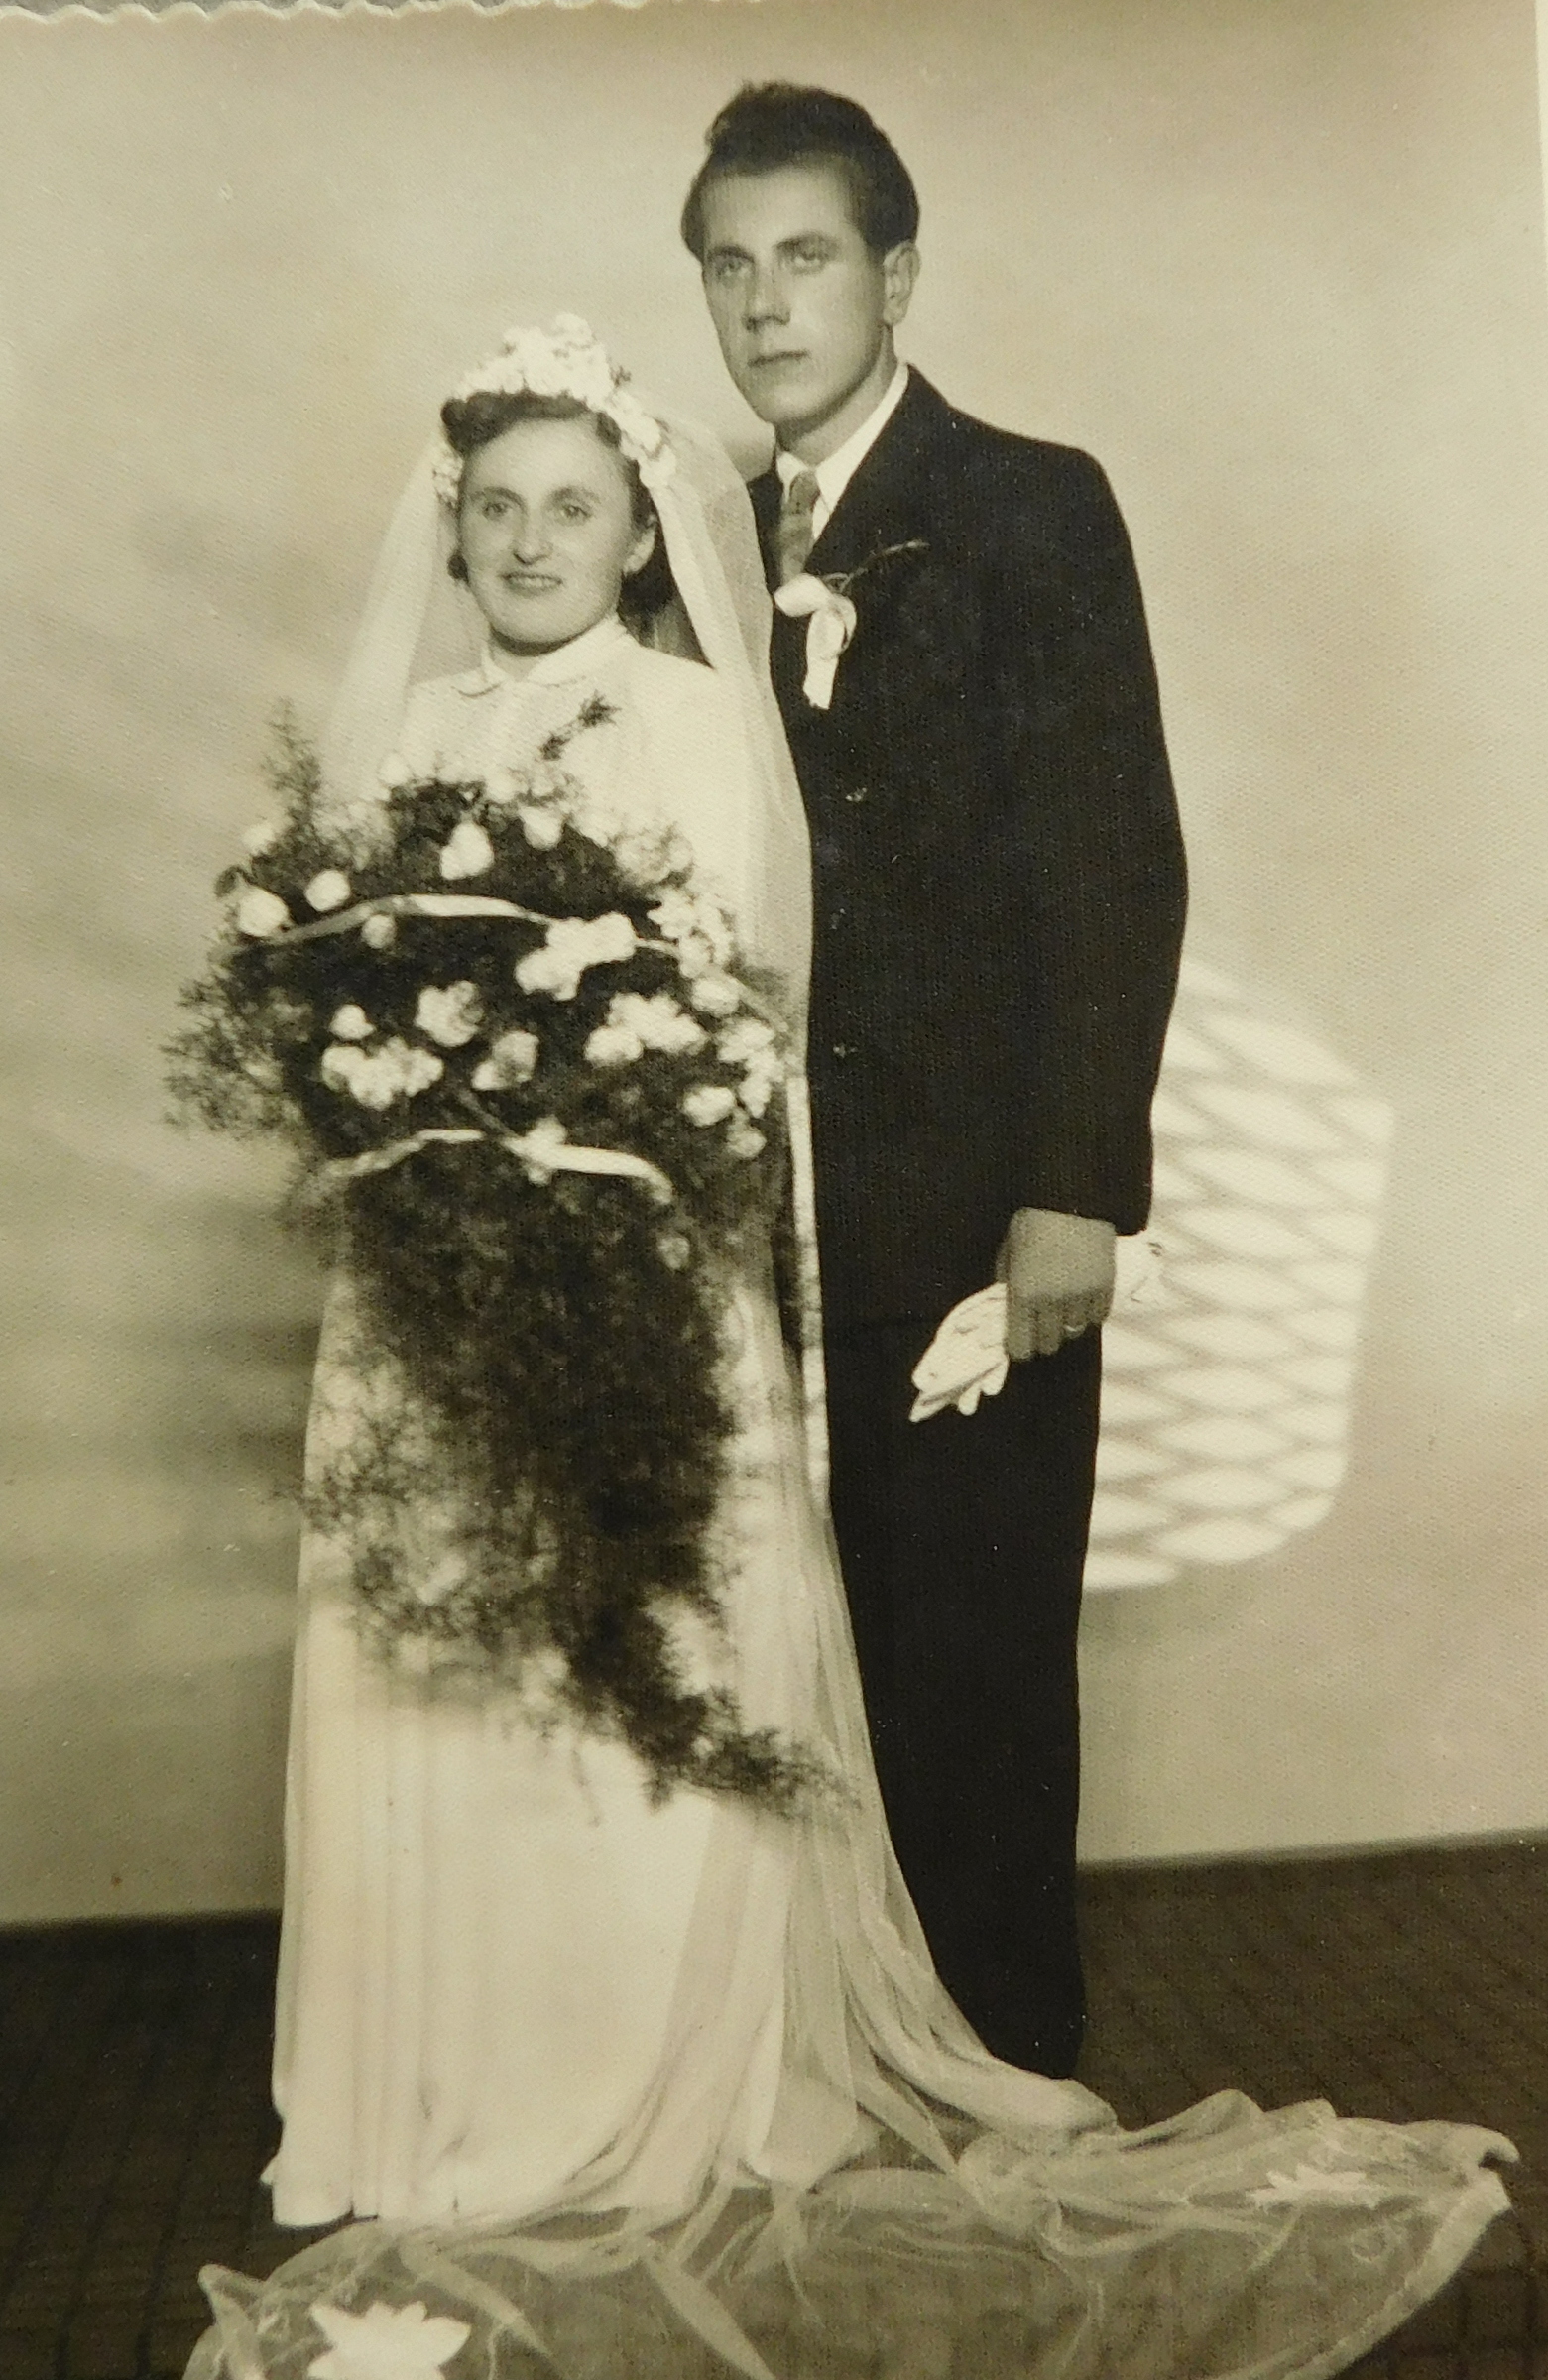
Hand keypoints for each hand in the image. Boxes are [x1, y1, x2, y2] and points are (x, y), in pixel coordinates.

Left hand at [994, 1208, 1116, 1359]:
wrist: (1073, 1198)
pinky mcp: (1105, 1288)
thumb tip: (1006, 1299)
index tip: (1020, 1338)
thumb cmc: (1034, 1219)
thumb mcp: (1009, 1248)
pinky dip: (1089, 1313)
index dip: (1019, 1346)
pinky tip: (1082, 1297)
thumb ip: (1006, 1278)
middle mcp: (1053, 1303)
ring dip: (1067, 1323)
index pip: (1021, 1348)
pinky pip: (1097, 1318)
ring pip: (1075, 1332)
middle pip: (1049, 1344)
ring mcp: (1082, 1297)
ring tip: (1063, 1305)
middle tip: (1040, 1319)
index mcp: (1023, 1295)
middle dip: (1043, 1335)